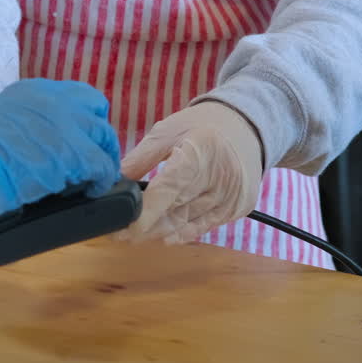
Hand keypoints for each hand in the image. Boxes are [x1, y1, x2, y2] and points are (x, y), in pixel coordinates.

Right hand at [0, 79, 121, 232]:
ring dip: (101, 159)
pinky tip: (91, 191)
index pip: (75, 96)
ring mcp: (65, 123)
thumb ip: (21, 126)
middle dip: (97, 135)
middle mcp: (52, 98)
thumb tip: (35, 148)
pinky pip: (102, 165)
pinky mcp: (73, 152)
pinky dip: (100, 180)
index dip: (81, 120)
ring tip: (93, 179)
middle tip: (93, 160)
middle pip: (96, 110)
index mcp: (30, 91)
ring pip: (103, 136)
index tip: (78, 139)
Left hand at [117, 101, 262, 244]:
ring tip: (133, 235)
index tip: (120, 227)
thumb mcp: (167, 131)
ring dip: (158, 232)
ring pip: (186, 223)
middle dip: (143, 225)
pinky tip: (162, 236)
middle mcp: (220, 177)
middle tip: (117, 232)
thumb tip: (114, 182)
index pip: (167, 191)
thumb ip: (140, 158)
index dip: (143, 213)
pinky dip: (181, 233)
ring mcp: (231, 196)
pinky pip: (203, 228)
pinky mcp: (237, 208)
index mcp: (200, 152)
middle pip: (174, 211)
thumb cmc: (202, 126)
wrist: (247, 127)